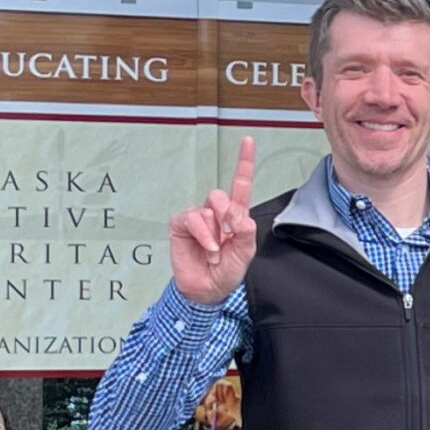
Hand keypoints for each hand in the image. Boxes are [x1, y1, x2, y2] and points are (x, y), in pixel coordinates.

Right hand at [171, 136, 260, 303]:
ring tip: (215, 252)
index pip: (240, 185)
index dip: (244, 162)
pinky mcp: (182, 224)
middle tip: (228, 238)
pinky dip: (203, 234)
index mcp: (235, 215)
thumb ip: (246, 231)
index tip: (248, 140)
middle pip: (220, 196)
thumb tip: (238, 215)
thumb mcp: (245, 252)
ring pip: (208, 209)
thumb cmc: (227, 271)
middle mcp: (216, 212)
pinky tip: (207, 248)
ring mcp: (198, 217)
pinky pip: (193, 218)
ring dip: (215, 235)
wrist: (208, 289)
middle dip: (227, 217)